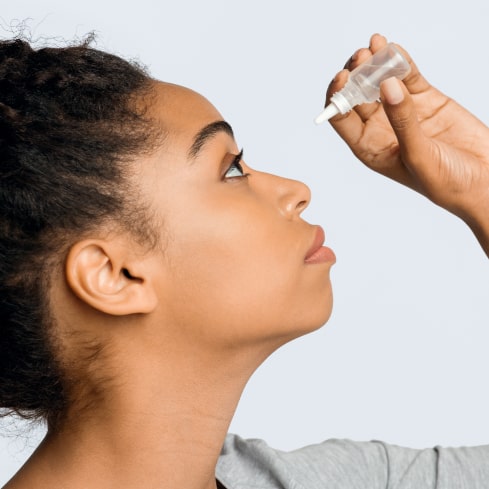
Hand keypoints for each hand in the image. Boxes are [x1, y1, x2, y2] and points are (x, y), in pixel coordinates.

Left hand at [325, 34, 488, 255]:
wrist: (483, 181)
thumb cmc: (445, 182)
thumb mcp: (418, 155)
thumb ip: (402, 121)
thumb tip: (386, 85)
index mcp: (369, 147)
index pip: (342, 119)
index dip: (337, 97)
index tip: (342, 78)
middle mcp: (381, 128)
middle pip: (357, 95)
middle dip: (355, 74)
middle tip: (361, 57)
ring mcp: (402, 111)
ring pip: (381, 82)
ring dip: (375, 63)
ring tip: (375, 45)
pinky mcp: (425, 99)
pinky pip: (408, 75)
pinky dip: (401, 62)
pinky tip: (394, 49)